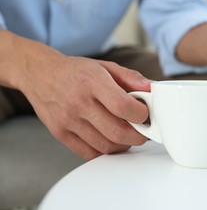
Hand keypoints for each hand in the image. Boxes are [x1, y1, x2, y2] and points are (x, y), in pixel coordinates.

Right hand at [17, 47, 151, 159]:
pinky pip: (89, 153)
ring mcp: (68, 120)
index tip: (145, 114)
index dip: (140, 114)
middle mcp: (78, 102)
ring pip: (105, 145)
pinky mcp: (60, 134)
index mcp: (92, 82)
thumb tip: (152, 88)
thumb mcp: (105, 66)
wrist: (40, 74)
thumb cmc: (76, 71)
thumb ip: (131, 77)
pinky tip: (111, 141)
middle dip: (138, 136)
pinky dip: (106, 151)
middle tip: (143, 132)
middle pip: (116, 131)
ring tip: (128, 135)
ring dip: (124, 145)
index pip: (122, 106)